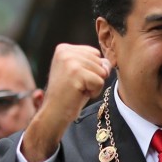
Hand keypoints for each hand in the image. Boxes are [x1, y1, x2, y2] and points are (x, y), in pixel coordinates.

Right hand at [22, 43, 111, 161]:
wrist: (54, 113)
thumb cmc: (70, 94)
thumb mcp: (81, 72)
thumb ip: (95, 62)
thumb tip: (108, 65)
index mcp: (64, 48)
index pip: (95, 53)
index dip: (91, 69)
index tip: (76, 78)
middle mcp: (65, 51)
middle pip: (99, 61)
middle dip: (94, 77)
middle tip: (77, 86)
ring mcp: (69, 61)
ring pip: (101, 71)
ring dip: (94, 85)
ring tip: (78, 89)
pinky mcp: (76, 73)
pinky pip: (100, 81)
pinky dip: (94, 92)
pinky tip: (79, 94)